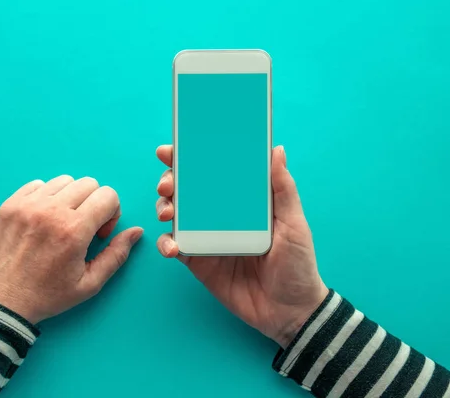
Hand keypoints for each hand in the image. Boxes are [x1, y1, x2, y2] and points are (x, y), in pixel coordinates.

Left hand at [0, 175, 142, 323]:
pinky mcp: (10, 205)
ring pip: (64, 181)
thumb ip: (117, 255)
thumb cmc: (47, 295)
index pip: (108, 195)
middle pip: (89, 183)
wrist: (2, 301)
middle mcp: (51, 212)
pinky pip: (38, 184)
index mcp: (74, 230)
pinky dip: (46, 196)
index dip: (111, 212)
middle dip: (94, 203)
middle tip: (83, 227)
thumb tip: (136, 231)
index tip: (99, 232)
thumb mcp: (89, 284)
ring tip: (62, 222)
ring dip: (70, 198)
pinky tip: (43, 219)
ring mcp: (27, 205)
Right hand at [155, 145, 327, 347]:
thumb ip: (283, 190)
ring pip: (176, 215)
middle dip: (170, 182)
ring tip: (168, 214)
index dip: (191, 159)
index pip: (213, 173)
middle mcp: (220, 215)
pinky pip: (175, 247)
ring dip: (164, 208)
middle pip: (187, 190)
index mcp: (242, 201)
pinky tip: (172, 247)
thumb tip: (277, 150)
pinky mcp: (198, 262)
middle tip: (168, 185)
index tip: (173, 150)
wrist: (290, 311)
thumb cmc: (298, 265)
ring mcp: (206, 238)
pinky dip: (167, 244)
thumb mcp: (294, 224)